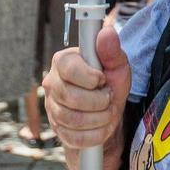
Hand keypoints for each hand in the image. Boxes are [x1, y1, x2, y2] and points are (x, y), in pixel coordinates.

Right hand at [43, 19, 131, 169]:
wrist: (107, 114)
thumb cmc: (109, 84)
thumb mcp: (117, 66)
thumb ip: (112, 50)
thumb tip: (106, 32)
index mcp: (63, 61)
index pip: (68, 69)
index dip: (90, 78)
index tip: (103, 79)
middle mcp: (52, 83)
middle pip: (70, 97)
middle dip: (98, 101)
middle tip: (108, 97)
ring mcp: (52, 108)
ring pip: (72, 119)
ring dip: (99, 119)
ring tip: (107, 111)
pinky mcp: (57, 129)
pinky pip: (74, 138)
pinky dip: (95, 135)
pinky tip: (101, 126)